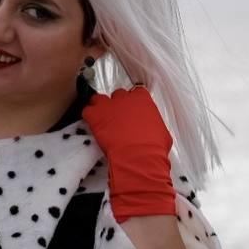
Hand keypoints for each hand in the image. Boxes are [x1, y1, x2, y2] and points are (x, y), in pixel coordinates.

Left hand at [82, 87, 175, 221]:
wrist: (139, 155)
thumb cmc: (153, 147)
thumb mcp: (161, 132)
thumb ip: (152, 123)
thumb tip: (150, 128)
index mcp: (142, 99)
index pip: (137, 92)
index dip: (133, 102)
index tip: (132, 110)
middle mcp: (125, 98)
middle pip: (117, 95)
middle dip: (116, 105)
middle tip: (117, 117)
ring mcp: (108, 105)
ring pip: (99, 99)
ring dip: (99, 107)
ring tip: (101, 119)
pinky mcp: (95, 115)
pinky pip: (87, 111)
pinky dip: (88, 117)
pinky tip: (92, 125)